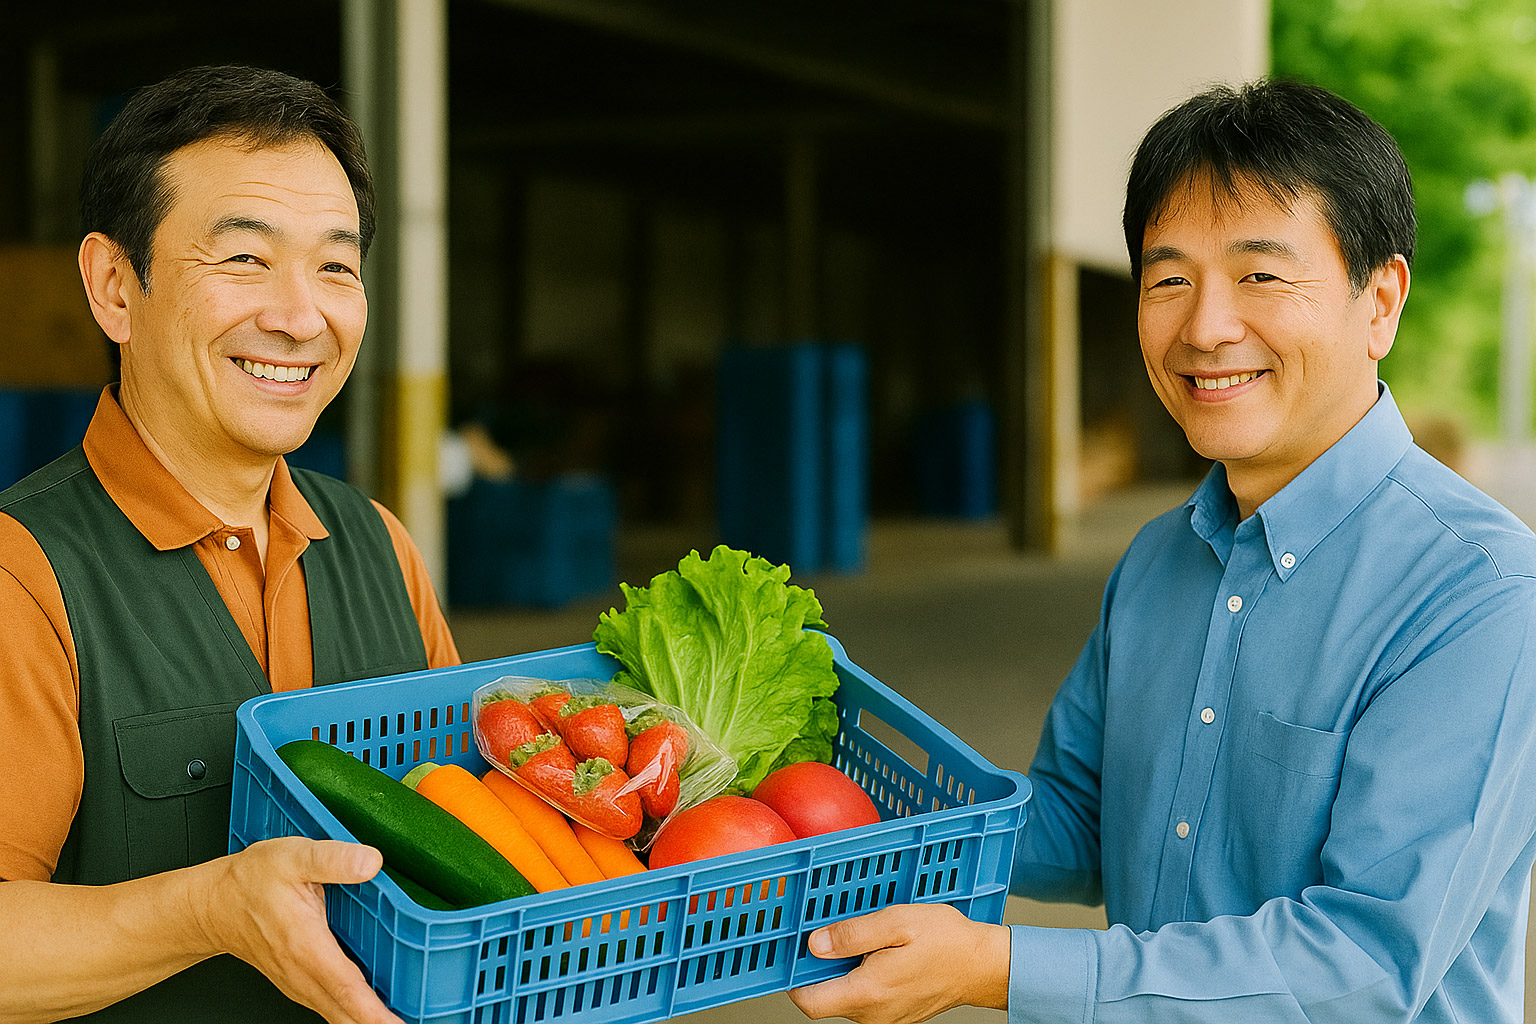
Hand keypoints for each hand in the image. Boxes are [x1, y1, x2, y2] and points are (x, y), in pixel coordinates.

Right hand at [195, 837, 401, 1023]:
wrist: (214, 905)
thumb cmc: (249, 883)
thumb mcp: (294, 857)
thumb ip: (334, 859)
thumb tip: (370, 862)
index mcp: (307, 946)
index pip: (348, 990)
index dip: (375, 1013)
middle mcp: (303, 973)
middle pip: (346, 1013)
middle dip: (377, 1023)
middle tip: (408, 1023)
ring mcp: (298, 982)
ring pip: (337, 1014)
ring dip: (364, 1020)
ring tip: (396, 1020)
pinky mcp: (297, 982)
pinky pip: (329, 1006)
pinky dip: (351, 1014)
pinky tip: (367, 1011)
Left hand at [788, 904, 1009, 1023]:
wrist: (983, 965)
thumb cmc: (946, 941)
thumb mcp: (897, 922)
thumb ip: (853, 934)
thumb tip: (816, 944)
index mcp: (868, 992)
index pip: (809, 1002)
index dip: (793, 979)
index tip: (793, 953)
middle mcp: (873, 1013)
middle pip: (825, 999)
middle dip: (820, 969)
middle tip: (828, 935)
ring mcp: (885, 1018)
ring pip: (845, 998)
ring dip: (843, 972)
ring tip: (860, 941)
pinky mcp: (895, 1015)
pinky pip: (865, 999)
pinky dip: (862, 979)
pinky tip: (876, 954)